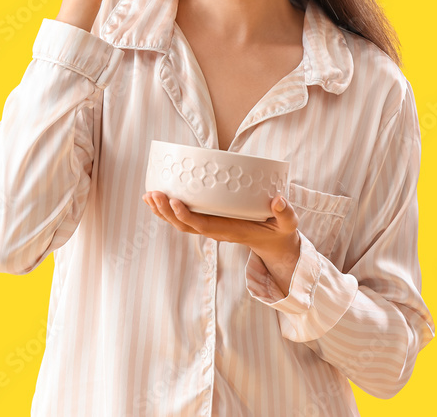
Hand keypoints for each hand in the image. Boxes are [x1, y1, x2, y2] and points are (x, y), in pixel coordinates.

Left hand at [142, 190, 299, 261]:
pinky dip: (168, 210)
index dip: (186, 216)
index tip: (174, 201)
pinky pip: (184, 218)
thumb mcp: (287, 224)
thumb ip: (285, 213)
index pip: (202, 226)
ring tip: (148, 195)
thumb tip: (279, 200)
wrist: (274, 243)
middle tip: (153, 193)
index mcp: (230, 231)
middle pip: (184, 226)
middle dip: (166, 211)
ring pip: (180, 223)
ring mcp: (210, 228)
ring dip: (162, 211)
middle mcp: (216, 231)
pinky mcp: (208, 222)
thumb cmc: (279, 231)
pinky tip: (156, 198)